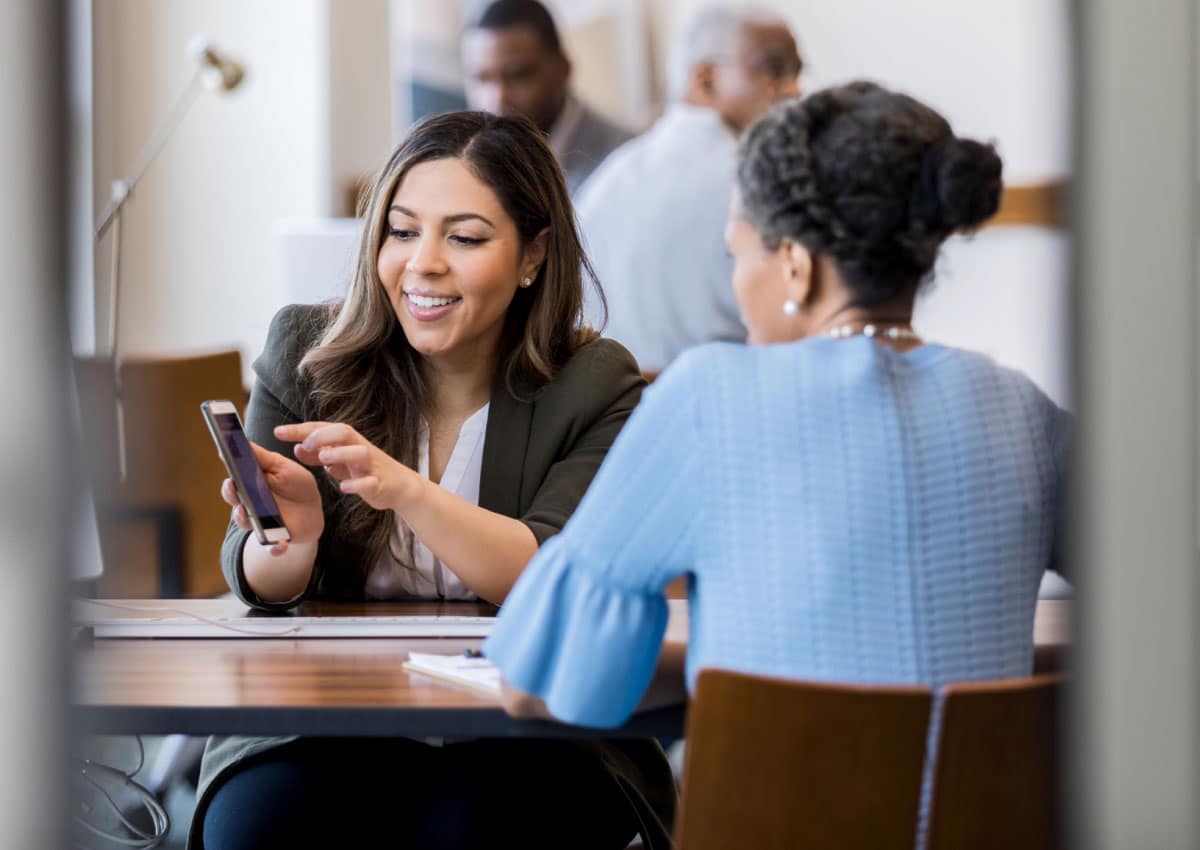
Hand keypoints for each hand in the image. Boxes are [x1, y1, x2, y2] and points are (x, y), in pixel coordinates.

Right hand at [219, 442, 323, 554]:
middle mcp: (249, 506)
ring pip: (247, 524)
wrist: (312, 510)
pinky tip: (280, 544)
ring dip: (245, 519)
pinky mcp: (275, 540)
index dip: (229, 474)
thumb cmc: (294, 484)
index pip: (233, 482)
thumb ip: (262, 458)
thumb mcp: (282, 467)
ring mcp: (260, 524)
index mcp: (249, 487)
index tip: (225, 463)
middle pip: (234, 501)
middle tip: (233, 485)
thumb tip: (241, 441)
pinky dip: (274, 548)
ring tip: (246, 511)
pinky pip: (272, 547)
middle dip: (232, 494)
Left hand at [274, 421, 421, 513]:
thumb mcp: (339, 460)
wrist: (399, 486)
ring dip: (341, 453)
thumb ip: (318, 454)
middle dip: (323, 435)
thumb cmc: (365, 470)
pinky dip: (357, 484)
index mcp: (348, 441)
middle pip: (344, 431)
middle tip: (304, 444)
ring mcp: (371, 465)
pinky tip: (344, 488)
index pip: (323, 428)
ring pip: (360, 453)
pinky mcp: (380, 484)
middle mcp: (360, 448)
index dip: (300, 429)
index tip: (278, 432)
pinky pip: (370, 482)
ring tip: (324, 458)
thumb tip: (296, 447)